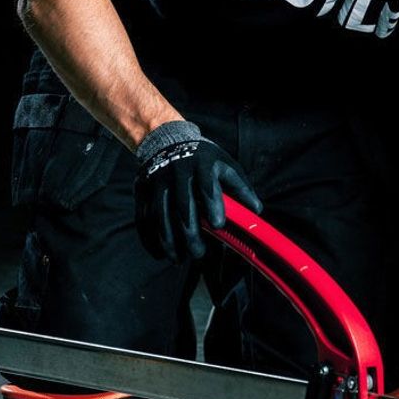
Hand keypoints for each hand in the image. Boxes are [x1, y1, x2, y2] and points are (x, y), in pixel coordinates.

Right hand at [134, 120, 261, 260]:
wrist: (167, 139)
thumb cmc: (204, 159)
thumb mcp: (225, 165)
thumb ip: (241, 187)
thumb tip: (256, 211)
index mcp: (203, 164)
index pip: (208, 186)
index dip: (213, 205)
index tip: (218, 225)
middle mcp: (178, 170)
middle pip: (182, 205)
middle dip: (190, 232)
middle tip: (198, 253)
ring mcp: (157, 179)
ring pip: (160, 214)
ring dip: (168, 240)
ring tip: (179, 259)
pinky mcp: (142, 188)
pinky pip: (143, 216)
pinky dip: (149, 237)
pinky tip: (160, 253)